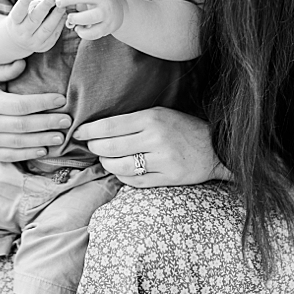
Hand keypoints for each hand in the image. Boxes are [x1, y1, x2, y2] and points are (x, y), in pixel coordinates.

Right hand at [0, 60, 71, 161]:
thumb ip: (4, 69)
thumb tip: (22, 62)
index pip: (20, 105)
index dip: (42, 103)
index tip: (61, 100)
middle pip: (22, 125)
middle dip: (48, 123)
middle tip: (67, 120)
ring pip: (19, 142)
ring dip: (42, 140)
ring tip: (61, 137)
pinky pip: (10, 156)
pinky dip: (28, 154)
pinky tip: (44, 150)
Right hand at [3, 0, 64, 53]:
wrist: (21, 40)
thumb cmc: (24, 19)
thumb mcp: (23, 12)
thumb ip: (34, 6)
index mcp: (14, 23)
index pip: (17, 14)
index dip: (22, 5)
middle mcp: (22, 34)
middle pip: (33, 21)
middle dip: (43, 9)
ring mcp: (33, 42)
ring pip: (46, 29)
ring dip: (56, 17)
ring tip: (62, 7)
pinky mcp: (45, 46)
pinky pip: (54, 35)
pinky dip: (60, 24)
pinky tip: (64, 16)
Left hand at [46, 0, 126, 39]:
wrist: (121, 10)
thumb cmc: (97, 0)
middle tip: (58, 4)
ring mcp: (107, 13)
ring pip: (90, 16)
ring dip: (76, 19)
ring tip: (70, 19)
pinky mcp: (108, 26)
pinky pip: (94, 32)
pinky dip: (83, 33)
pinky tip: (79, 30)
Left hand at [72, 107, 226, 186]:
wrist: (215, 147)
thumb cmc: (184, 128)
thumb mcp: (161, 114)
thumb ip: (133, 121)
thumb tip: (99, 129)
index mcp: (152, 118)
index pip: (110, 126)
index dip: (89, 131)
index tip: (79, 133)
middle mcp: (156, 138)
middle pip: (110, 147)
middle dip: (95, 148)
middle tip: (93, 146)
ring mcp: (162, 160)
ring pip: (120, 166)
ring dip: (107, 163)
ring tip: (106, 158)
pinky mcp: (167, 177)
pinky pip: (134, 180)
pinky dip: (123, 176)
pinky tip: (121, 170)